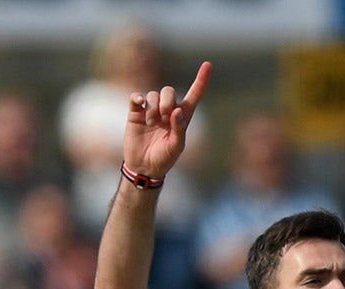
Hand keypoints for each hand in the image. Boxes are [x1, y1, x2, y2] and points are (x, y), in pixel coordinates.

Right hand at [124, 61, 210, 183]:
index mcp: (181, 117)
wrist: (143, 167)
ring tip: (151, 123)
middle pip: (169, 91)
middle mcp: (167, 110)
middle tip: (164, 117)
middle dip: (167, 101)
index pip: (193, 95)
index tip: (208, 65)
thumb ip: (179, 129)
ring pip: (153, 94)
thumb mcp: (176, 148)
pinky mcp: (136, 112)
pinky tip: (139, 104)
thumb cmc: (164, 159)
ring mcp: (151, 110)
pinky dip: (138, 97)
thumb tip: (177, 111)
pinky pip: (136, 97)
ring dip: (153, 107)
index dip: (201, 80)